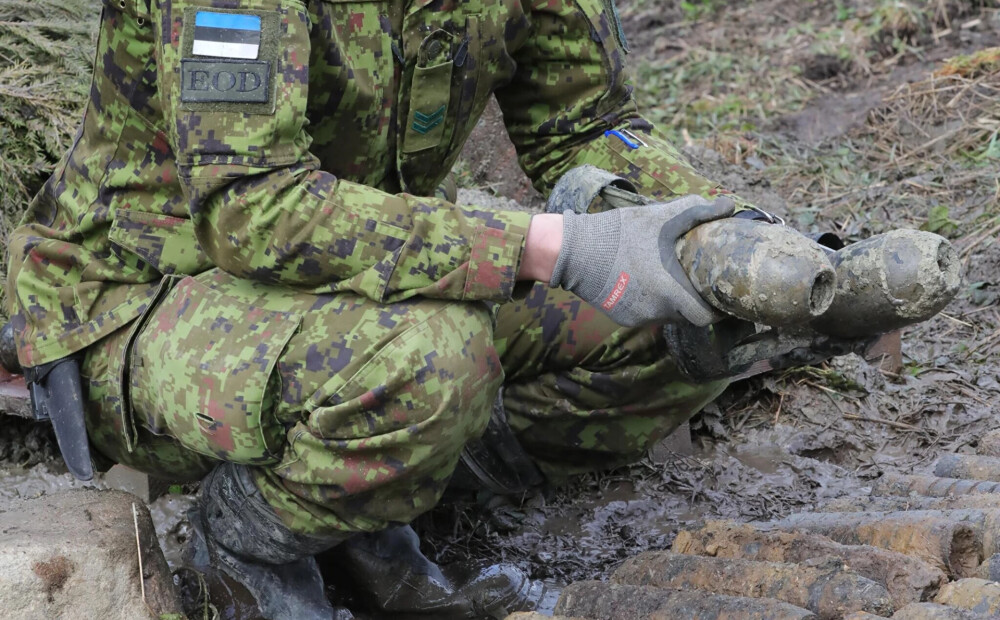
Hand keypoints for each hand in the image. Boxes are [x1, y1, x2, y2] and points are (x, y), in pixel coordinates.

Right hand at [549, 195, 734, 326]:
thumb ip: (696, 212)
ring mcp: (637, 317)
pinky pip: (645, 314)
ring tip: (665, 278)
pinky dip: (649, 302)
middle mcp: (655, 311)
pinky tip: (642, 282)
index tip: (716, 297)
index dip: (714, 310)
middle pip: (685, 316)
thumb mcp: (659, 218)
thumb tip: (729, 204)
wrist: (574, 252)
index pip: (704, 318)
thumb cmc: (620, 234)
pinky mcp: (622, 317)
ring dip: (670, 302)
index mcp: (669, 291)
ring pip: (665, 316)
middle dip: (692, 302)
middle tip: (693, 283)